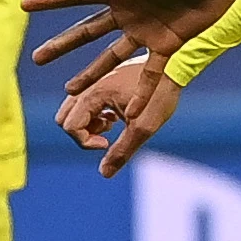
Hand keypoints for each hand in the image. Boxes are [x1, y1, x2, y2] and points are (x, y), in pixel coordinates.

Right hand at [21, 0, 240, 88]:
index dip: (52, 0)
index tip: (25, 5)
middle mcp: (128, 12)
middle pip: (86, 31)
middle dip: (62, 45)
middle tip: (36, 58)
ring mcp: (146, 31)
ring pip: (111, 57)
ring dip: (91, 74)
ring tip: (70, 91)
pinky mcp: (169, 46)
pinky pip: (149, 74)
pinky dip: (139, 92)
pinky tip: (127, 112)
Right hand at [55, 56, 183, 176]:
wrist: (175, 66)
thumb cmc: (161, 95)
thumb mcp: (144, 127)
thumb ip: (122, 151)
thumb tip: (104, 173)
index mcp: (93, 93)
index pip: (70, 126)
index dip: (86, 142)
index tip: (108, 143)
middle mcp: (87, 85)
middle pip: (64, 118)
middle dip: (83, 133)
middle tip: (107, 134)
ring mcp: (92, 81)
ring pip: (72, 111)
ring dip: (88, 124)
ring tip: (112, 124)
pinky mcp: (100, 81)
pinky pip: (83, 103)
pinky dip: (94, 114)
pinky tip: (116, 115)